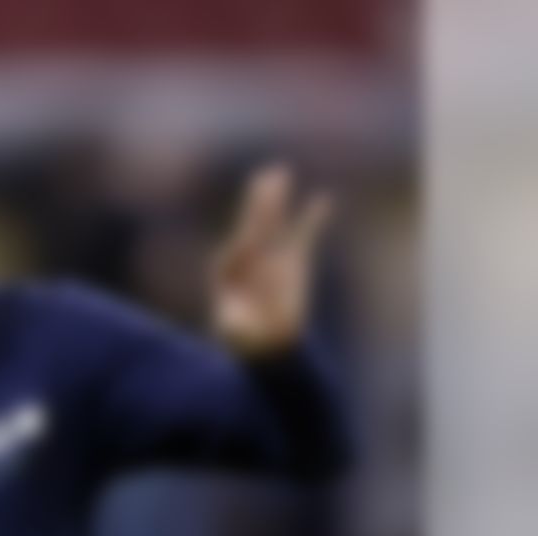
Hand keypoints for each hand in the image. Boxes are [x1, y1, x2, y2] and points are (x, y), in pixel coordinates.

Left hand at [211, 164, 332, 356]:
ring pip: (273, 223)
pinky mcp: (293, 261)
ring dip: (276, 201)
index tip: (249, 249)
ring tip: (278, 173)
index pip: (236, 252)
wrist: (267, 343)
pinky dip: (313, 220)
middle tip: (264, 177)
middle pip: (253, 225)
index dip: (243, 249)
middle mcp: (249, 258)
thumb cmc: (246, 339)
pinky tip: (324, 200)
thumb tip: (232, 324)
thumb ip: (233, 327)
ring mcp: (272, 256)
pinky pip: (304, 236)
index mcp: (230, 272)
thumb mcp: (235, 336)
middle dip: (257, 203)